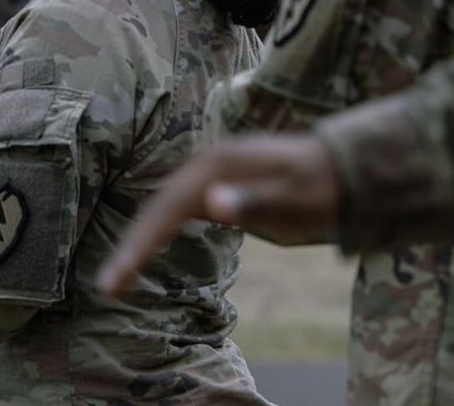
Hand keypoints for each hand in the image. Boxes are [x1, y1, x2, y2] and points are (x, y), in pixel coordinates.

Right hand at [96, 134, 340, 296]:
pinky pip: (176, 211)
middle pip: (156, 209)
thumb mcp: (296, 199)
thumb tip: (211, 205)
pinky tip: (146, 252)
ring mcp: (209, 175)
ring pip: (162, 210)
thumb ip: (254, 202)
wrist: (346, 168)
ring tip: (117, 278)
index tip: (115, 279)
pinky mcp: (217, 187)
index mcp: (215, 166)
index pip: (165, 210)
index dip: (139, 244)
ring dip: (139, 241)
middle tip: (107, 287)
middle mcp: (205, 166)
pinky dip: (158, 233)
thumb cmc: (323, 187)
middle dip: (130, 247)